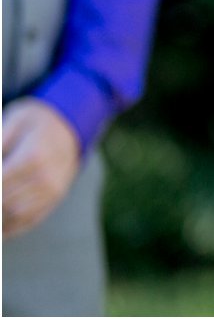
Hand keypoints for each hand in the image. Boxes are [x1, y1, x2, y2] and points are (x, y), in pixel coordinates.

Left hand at [2, 98, 81, 237]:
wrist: (70, 126)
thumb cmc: (35, 123)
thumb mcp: (14, 121)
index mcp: (34, 157)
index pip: (0, 181)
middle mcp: (46, 178)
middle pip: (4, 202)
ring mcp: (52, 191)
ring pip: (14, 215)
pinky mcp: (54, 200)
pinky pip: (27, 221)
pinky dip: (8, 228)